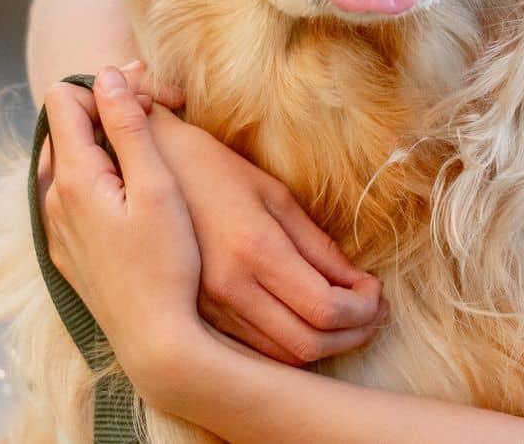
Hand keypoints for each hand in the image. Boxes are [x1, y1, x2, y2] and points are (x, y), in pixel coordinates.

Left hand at [40, 66, 207, 385]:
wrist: (155, 339)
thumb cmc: (166, 261)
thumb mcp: (157, 185)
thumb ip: (130, 127)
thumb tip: (110, 76)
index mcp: (73, 175)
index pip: (65, 98)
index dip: (108, 89)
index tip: (150, 105)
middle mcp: (53, 198)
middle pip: (67, 127)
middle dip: (109, 114)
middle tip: (162, 123)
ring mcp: (57, 228)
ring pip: (72, 162)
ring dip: (108, 149)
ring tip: (155, 162)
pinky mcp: (68, 251)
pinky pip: (75, 196)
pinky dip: (102, 182)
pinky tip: (138, 200)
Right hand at [143, 91, 389, 364]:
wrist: (145, 169)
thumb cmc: (213, 169)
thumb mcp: (272, 194)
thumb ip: (316, 243)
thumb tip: (356, 282)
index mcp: (255, 249)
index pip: (325, 308)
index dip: (363, 310)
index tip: (378, 293)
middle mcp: (230, 288)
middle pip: (306, 344)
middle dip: (352, 334)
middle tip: (373, 312)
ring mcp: (209, 306)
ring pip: (279, 355)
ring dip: (325, 345)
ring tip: (349, 319)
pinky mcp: (196, 313)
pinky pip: (252, 349)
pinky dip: (289, 345)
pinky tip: (307, 322)